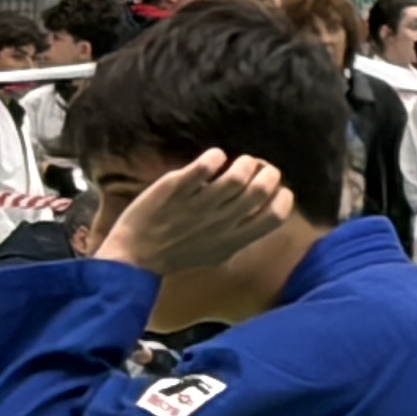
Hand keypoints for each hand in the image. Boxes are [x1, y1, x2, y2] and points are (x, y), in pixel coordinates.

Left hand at [97, 149, 296, 278]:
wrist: (133, 258)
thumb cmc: (174, 254)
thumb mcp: (214, 253)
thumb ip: (239, 233)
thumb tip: (261, 209)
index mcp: (233, 240)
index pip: (275, 216)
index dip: (282, 197)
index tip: (276, 189)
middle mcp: (220, 222)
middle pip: (261, 189)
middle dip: (266, 172)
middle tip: (255, 168)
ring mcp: (198, 205)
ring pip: (237, 175)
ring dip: (243, 162)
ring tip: (235, 162)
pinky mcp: (176, 189)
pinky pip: (204, 166)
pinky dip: (214, 157)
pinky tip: (212, 159)